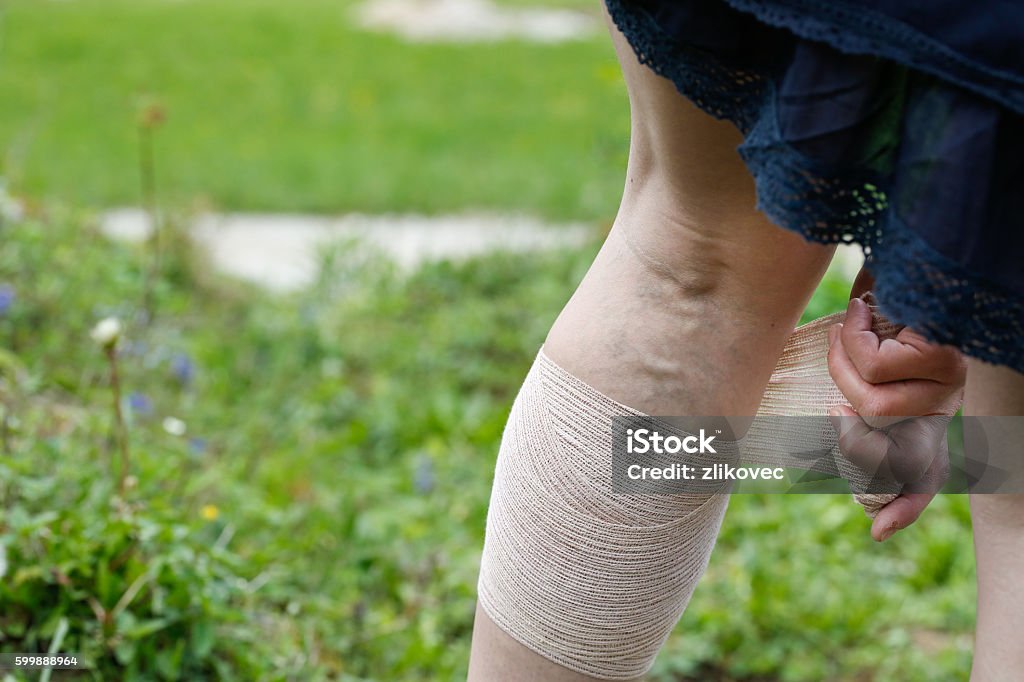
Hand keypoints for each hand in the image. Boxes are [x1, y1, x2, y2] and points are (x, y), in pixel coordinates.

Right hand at [827, 294, 965, 540]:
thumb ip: (851, 395)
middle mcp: (944, 402)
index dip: (905, 505)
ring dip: (842, 368)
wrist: (900, 256)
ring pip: (875, 406)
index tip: (879, 534)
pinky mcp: (945, 356)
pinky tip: (860, 310)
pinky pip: (877, 369)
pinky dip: (851, 339)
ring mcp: (949, 381)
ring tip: (846, 333)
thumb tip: (827, 427)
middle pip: (889, 455)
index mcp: (925, 410)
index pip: (924, 473)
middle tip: (833, 409)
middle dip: (848, 438)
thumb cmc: (873, 304)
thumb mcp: (856, 359)